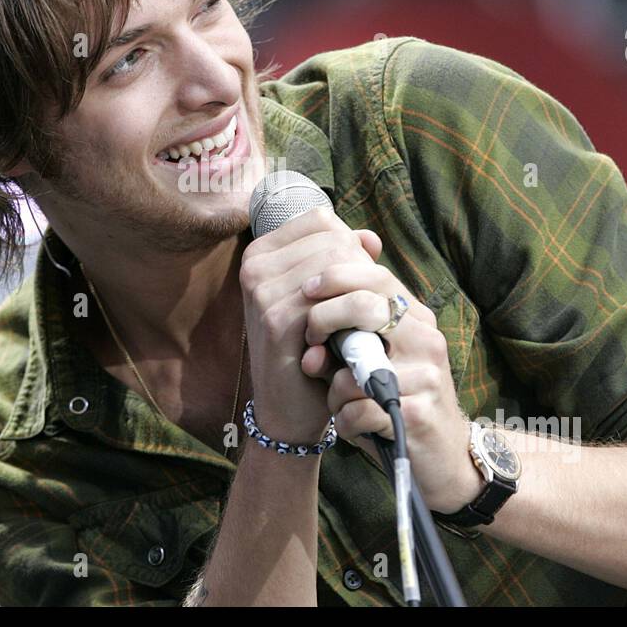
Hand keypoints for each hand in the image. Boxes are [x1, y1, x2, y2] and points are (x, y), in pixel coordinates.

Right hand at [239, 207, 382, 444]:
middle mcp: (255, 266)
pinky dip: (352, 317)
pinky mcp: (276, 320)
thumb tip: (371, 238)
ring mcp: (262, 291)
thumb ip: (343, 262)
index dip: (350, 245)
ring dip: (359, 294)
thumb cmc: (309, 347)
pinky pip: (332, 298)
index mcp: (262, 253)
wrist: (288, 406)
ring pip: (338, 264)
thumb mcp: (321, 299)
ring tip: (357, 322)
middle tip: (364, 307)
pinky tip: (349, 339)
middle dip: (360, 271)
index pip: (321, 220)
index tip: (356, 280)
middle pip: (333, 239)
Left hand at [298, 239, 477, 512]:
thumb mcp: (378, 359)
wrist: (443, 456)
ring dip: (332, 389)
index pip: (377, 278)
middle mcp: (427, 341)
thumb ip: (348, 334)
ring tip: (339, 402)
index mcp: (417, 320)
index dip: (337, 276)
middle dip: (323, 320)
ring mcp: (426, 377)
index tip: (306, 287)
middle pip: (365, 307)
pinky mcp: (418, 415)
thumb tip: (306, 328)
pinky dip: (344, 421)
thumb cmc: (398, 399)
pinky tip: (351, 425)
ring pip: (354, 368)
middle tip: (310, 343)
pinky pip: (359, 409)